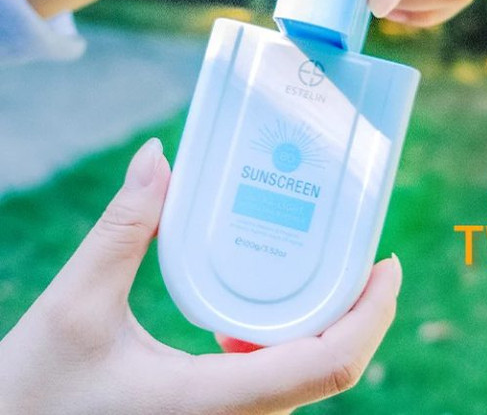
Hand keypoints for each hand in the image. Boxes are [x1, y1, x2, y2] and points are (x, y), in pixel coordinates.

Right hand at [0, 139, 400, 414]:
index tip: (389, 264)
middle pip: (330, 372)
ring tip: (325, 267)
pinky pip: (271, 381)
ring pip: (303, 380)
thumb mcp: (75, 306)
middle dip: (361, 312)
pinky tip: (258, 306)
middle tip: (365, 253)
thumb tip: (158, 157)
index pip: (327, 366)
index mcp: (211, 401)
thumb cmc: (30, 397)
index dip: (372, 314)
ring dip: (328, 324)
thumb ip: (123, 228)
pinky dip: (287, 339)